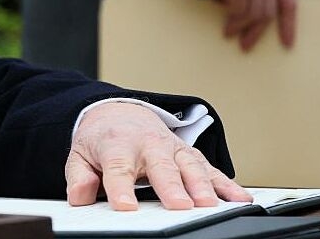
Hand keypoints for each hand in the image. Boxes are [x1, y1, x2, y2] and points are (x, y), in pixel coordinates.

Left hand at [67, 102, 251, 209]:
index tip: (126, 206)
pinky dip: (227, 184)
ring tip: (210, 205)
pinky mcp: (189, 155)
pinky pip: (211, 169)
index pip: (118, 168)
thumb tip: (79, 196)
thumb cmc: (103, 140)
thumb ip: (79, 176)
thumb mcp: (80, 155)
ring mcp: (172, 149)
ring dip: (203, 185)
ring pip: (191, 166)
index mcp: (117, 146)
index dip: (121, 188)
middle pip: (161, 166)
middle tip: (180, 205)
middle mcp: (148, 145)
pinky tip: (240, 198)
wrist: (120, 113)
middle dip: (172, 185)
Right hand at [207, 0, 296, 51]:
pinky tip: (223, 21)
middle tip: (246, 44)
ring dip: (240, 27)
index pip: (288, 2)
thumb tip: (260, 18)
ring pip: (254, 14)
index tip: (286, 43)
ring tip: (229, 33)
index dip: (288, 25)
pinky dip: (231, 19)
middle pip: (269, 11)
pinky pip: (239, 11)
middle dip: (257, 32)